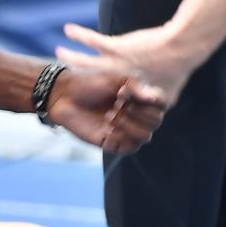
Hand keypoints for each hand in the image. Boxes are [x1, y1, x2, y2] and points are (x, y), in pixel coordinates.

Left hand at [46, 65, 165, 153]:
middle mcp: (136, 115)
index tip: (127, 92)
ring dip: (128, 125)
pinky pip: (129, 148)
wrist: (63, 95)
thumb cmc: (89, 82)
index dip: (150, 100)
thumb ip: (136, 85)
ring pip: (145, 137)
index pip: (162, 104)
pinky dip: (120, 137)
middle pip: (156, 121)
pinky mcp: (113, 143)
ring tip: (110, 115)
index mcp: (140, 98)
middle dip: (137, 112)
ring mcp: (125, 130)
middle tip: (116, 102)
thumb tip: (153, 97)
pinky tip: (106, 127)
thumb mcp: (114, 77)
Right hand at [56, 22, 197, 107]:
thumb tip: (152, 110)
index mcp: (127, 94)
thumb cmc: (175, 70)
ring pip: (84, 61)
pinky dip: (79, 34)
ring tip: (58, 51)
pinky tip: (68, 28)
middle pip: (88, 78)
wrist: (180, 48)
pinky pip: (91, 39)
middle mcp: (116, 80)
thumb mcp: (165, 95)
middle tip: (65, 72)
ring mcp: (114, 63)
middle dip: (75, 77)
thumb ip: (152, 103)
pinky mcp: (115, 47)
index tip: (88, 91)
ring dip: (70, 56)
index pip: (105, 98)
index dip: (95, 97)